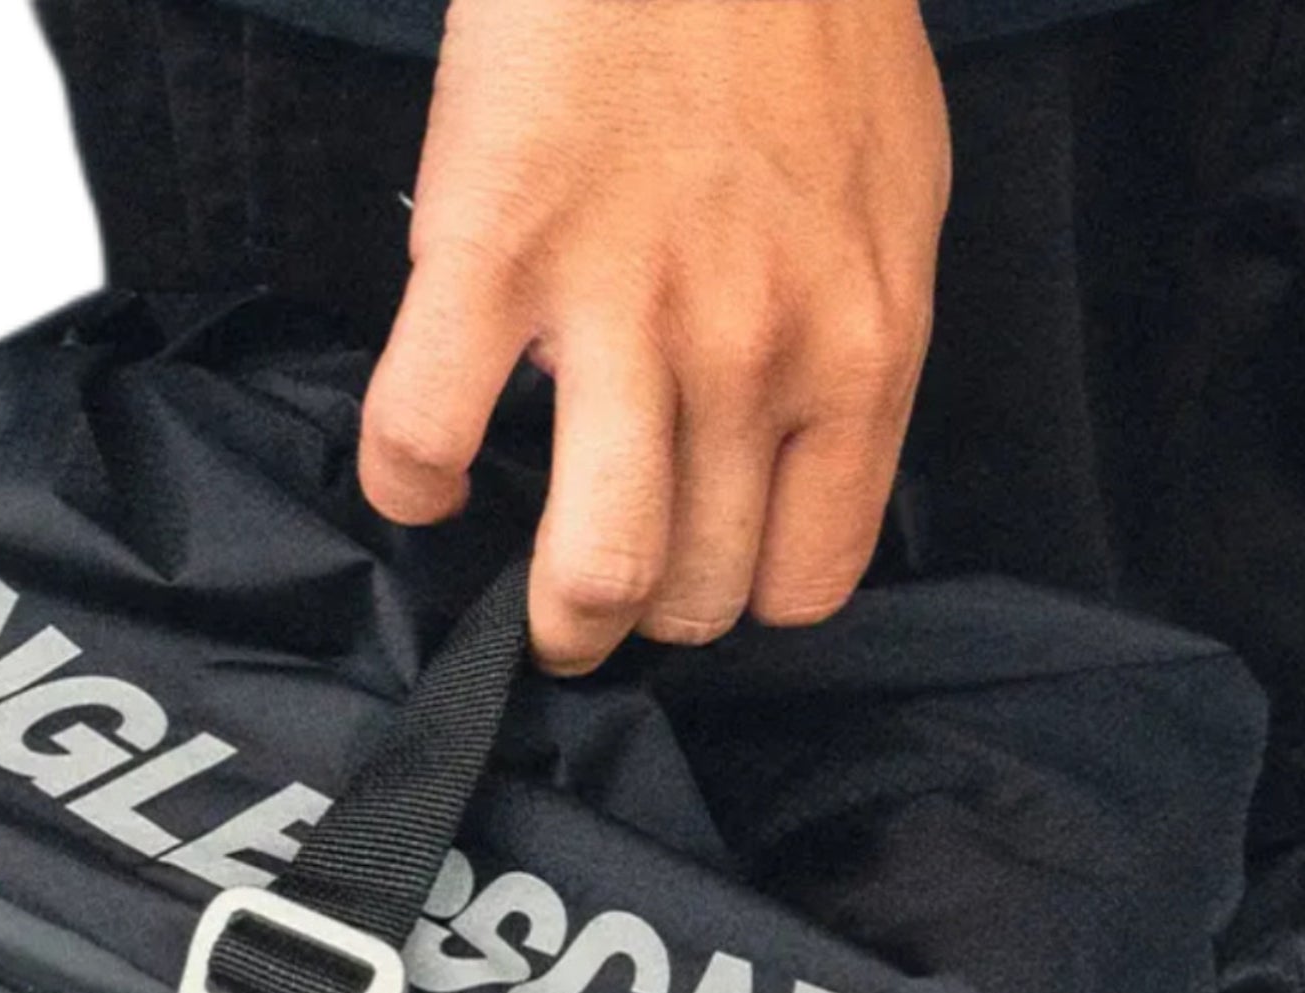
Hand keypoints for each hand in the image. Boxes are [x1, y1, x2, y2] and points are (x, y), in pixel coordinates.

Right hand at [359, 0, 950, 672]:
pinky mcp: (490, 254)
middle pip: (695, 596)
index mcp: (860, 352)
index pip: (808, 580)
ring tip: (526, 610)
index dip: (747, 596)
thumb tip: (798, 455)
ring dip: (551, 621)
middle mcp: (751, 359)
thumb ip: (853, 348)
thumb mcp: (894, 208)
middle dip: (646, 619)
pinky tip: (424, 478)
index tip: (709, 570)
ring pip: (588, 573)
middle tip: (609, 590)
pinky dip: (410, 487)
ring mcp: (621, 314)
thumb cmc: (807, 25)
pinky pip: (424, 441)